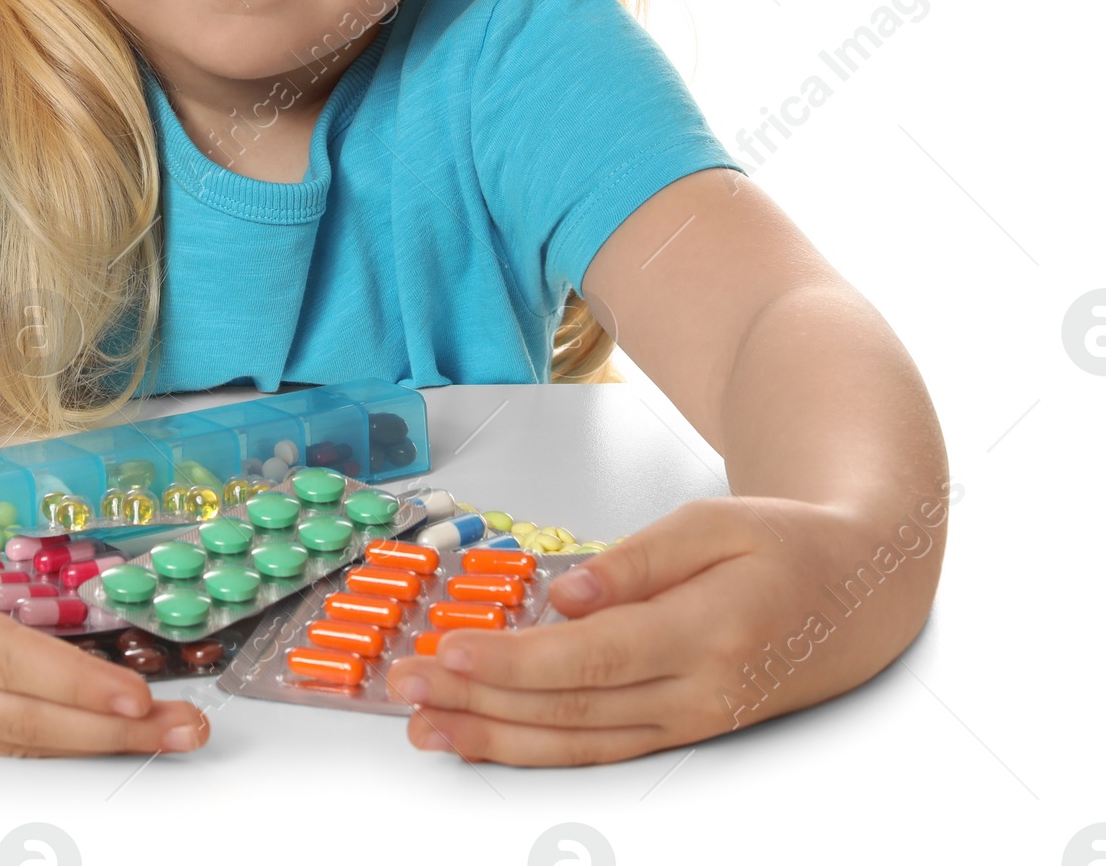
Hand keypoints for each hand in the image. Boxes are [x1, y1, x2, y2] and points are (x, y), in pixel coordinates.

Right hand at [0, 499, 209, 756]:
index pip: (1, 663)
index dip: (72, 682)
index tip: (136, 694)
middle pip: (22, 719)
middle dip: (109, 732)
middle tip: (186, 731)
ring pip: (12, 738)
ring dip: (91, 744)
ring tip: (163, 738)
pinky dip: (48, 740)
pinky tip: (94, 734)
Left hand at [383, 495, 935, 765]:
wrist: (860, 593)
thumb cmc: (787, 544)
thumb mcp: (718, 521)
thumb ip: (639, 560)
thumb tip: (568, 595)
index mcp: (709, 632)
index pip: (594, 658)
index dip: (516, 662)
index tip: (449, 651)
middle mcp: (699, 692)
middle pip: (573, 708)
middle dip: (481, 702)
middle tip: (408, 687)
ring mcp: (693, 720)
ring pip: (582, 742)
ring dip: (497, 738)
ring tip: (428, 726)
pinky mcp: (685, 728)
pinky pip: (604, 747)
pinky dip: (540, 747)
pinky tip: (490, 738)